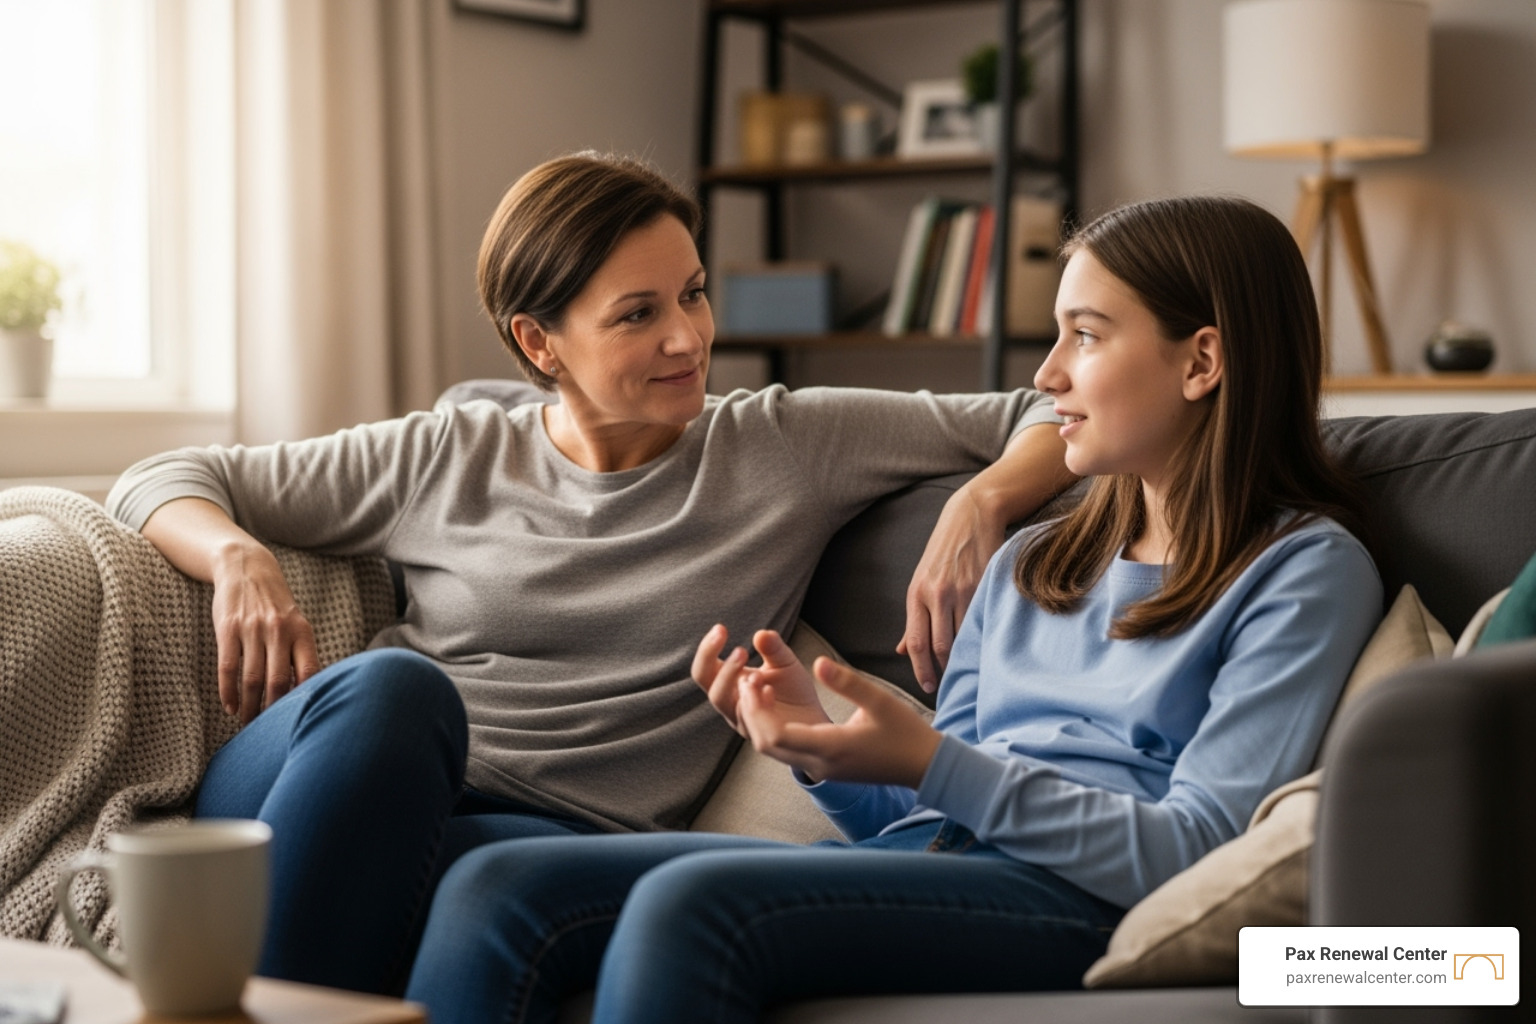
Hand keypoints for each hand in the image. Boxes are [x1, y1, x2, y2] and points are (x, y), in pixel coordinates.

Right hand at [209, 543, 319, 723]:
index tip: (298, 719)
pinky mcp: (228, 629)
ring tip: (247, 722)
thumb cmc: (276, 606)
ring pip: (251, 679)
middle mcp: (279, 631)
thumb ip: (301, 654)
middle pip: (278, 682)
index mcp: (302, 632)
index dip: (303, 700)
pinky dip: (228, 692)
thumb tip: (308, 693)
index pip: (309, 673)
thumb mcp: (297, 624)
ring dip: (248, 706)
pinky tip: (230, 706)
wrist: (247, 568)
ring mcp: (252, 630)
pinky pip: (227, 668)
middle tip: (268, 730)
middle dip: (272, 711)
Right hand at [692, 625, 829, 735]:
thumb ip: (773, 648)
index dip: (707, 649)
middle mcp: (731, 701)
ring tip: (755, 671)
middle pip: (707, 684)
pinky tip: (770, 691)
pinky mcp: (755, 732)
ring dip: (732, 680)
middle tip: (742, 651)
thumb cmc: (792, 690)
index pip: (705, 668)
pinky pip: (745, 718)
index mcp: (730, 682)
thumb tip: (762, 634)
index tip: (721, 628)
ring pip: (720, 700)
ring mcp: (741, 718)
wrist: (812, 720)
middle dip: (721, 666)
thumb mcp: (784, 662)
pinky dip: (754, 701)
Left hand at [738, 657, 942, 787]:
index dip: (757, 709)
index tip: (753, 680)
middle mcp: (820, 764)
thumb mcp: (879, 700)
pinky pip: (787, 752)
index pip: (775, 735)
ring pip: (774, 751)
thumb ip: (846, 682)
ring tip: (759, 689)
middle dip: (752, 714)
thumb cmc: (905, 732)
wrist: (923, 767)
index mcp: (831, 747)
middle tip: (748, 681)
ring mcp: (822, 770)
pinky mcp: (825, 768)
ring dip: (761, 722)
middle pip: (766, 745)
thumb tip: (818, 661)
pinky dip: (774, 730)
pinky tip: (778, 705)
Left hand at [897, 483, 1003, 692]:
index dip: (921, 669)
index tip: (929, 686)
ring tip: (967, 673)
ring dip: (964, 659)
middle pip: (938, 645)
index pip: (916, 641)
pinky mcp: (983, 585)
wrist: (971, 516)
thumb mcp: (920, 582)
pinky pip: (982, 621)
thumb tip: (901, 651)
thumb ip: (913, 619)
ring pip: (961, 636)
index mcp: (916, 594)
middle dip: (943, 670)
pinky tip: (984, 650)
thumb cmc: (943, 553)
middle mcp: (936, 593)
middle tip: (950, 686)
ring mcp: (961, 590)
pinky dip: (982, 640)